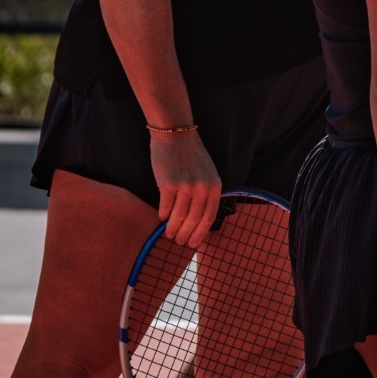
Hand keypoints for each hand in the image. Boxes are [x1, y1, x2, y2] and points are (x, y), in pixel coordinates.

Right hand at [150, 127, 222, 249]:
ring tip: (168, 234)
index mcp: (215, 185)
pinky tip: (161, 219)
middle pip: (194, 220)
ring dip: (173, 228)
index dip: (201, 233)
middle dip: (186, 234)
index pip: (209, 217)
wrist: (175, 134)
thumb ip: (205, 192)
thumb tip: (197, 218)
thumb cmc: (189, 155)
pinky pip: (166, 207)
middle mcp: (203, 188)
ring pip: (179, 216)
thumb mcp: (206, 173)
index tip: (194, 243)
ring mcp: (186, 186)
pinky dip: (163, 215)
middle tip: (179, 242)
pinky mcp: (169, 184)